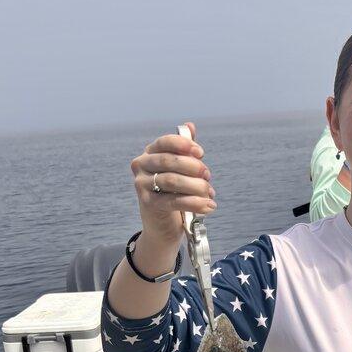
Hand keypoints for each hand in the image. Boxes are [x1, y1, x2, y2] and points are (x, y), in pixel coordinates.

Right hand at [129, 121, 216, 246]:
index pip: (165, 142)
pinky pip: (175, 201)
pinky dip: (195, 203)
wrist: (162, 225)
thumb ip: (184, 150)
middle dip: (193, 167)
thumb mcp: (180, 171)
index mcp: (149, 153)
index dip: (184, 145)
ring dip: (196, 186)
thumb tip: (190, 126)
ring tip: (210, 193)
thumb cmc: (173, 193)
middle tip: (208, 176)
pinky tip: (208, 206)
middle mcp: (141, 166)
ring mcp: (142, 185)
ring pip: (172, 181)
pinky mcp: (149, 204)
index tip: (201, 153)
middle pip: (169, 161)